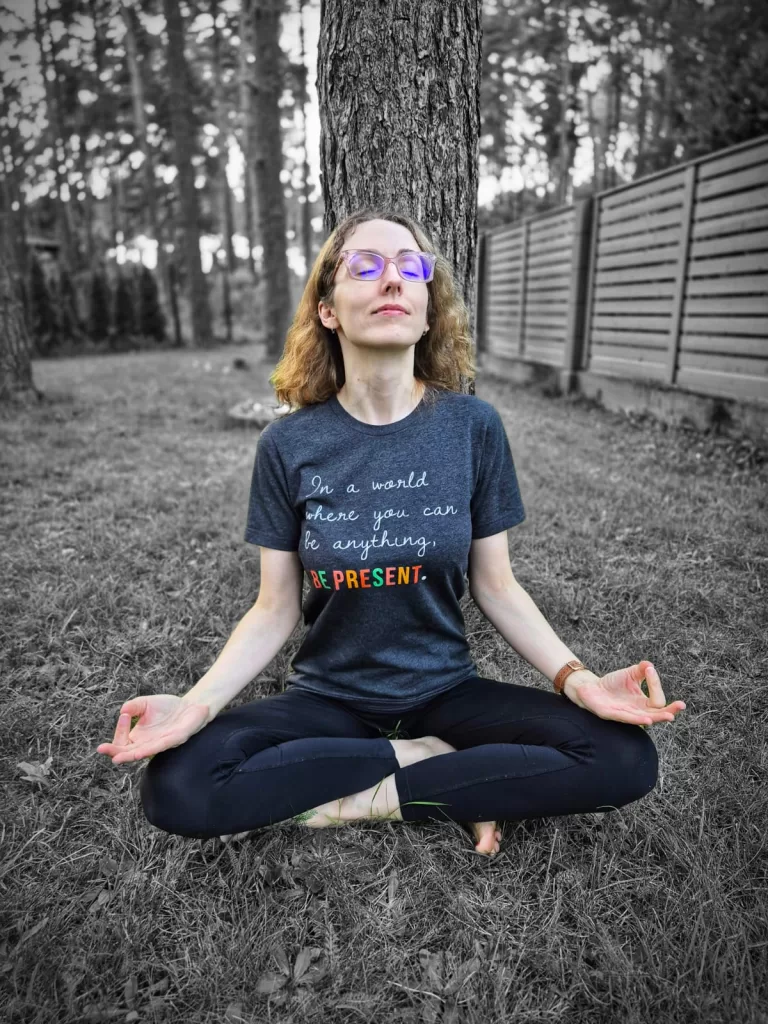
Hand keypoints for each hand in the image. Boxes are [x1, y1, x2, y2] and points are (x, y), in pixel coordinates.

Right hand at [96, 694, 209, 764]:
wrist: (191, 706)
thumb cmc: (168, 707)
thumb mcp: (146, 703)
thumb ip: (133, 706)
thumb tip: (122, 711)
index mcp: (139, 737)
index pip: (122, 741)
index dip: (119, 730)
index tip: (123, 716)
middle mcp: (147, 744)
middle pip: (127, 753)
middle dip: (114, 752)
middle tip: (101, 749)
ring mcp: (160, 744)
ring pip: (141, 753)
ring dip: (129, 756)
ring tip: (116, 758)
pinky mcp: (174, 740)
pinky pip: (160, 747)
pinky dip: (149, 749)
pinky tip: (139, 752)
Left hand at [568, 661, 685, 726]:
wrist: (591, 688)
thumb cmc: (612, 683)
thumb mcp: (630, 674)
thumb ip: (642, 670)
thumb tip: (650, 665)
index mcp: (643, 703)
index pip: (658, 699)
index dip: (656, 684)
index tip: (650, 670)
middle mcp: (637, 711)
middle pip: (658, 715)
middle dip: (670, 711)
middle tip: (681, 705)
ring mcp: (625, 715)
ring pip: (645, 719)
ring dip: (657, 717)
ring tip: (668, 716)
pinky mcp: (612, 715)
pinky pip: (627, 718)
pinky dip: (637, 719)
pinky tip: (647, 720)